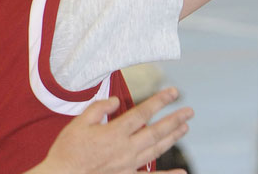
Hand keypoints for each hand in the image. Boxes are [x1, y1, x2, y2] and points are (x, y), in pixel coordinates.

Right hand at [34, 88, 192, 173]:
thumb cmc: (67, 151)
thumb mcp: (79, 123)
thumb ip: (98, 109)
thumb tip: (115, 100)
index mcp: (115, 132)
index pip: (143, 112)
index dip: (160, 101)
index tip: (174, 92)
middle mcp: (126, 148)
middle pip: (156, 131)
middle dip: (175, 119)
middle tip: (190, 111)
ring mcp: (128, 165)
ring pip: (157, 149)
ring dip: (173, 138)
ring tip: (185, 128)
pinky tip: (182, 173)